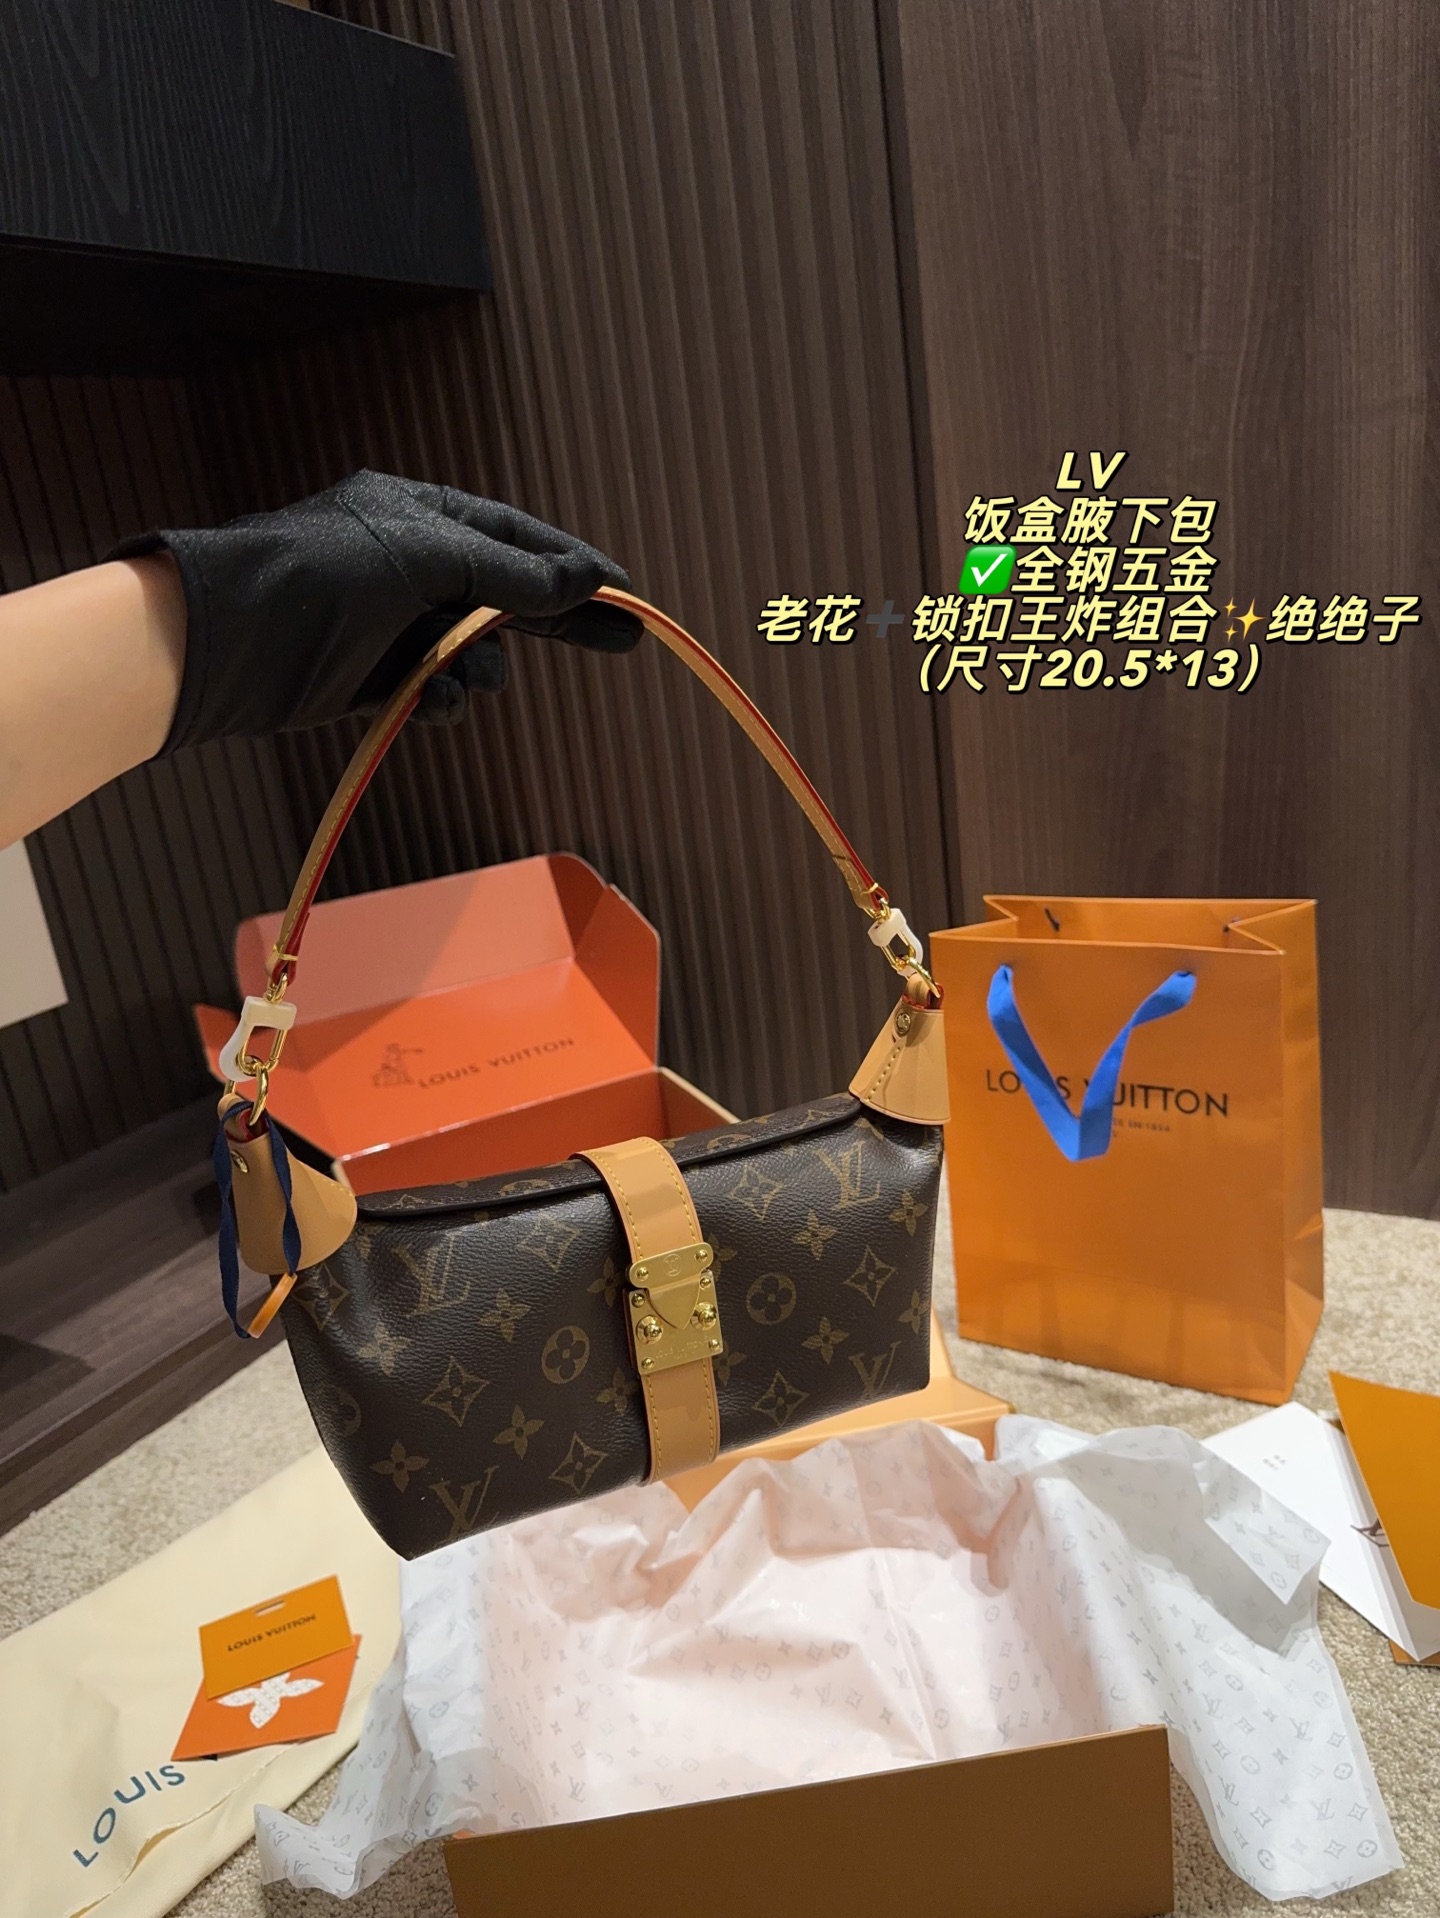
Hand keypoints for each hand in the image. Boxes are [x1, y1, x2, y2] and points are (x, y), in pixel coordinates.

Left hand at [111, 471, 642, 750]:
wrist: (230, 639)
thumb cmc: (321, 574)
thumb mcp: (428, 558)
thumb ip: (510, 576)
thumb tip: (585, 582)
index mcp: (418, 513)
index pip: (514, 536)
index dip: (571, 565)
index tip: (624, 592)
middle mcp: (407, 561)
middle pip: (506, 594)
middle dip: (558, 622)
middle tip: (625, 642)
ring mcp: (389, 621)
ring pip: (471, 650)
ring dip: (481, 669)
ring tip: (475, 680)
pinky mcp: (369, 676)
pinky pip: (432, 688)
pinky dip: (439, 698)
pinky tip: (432, 703)